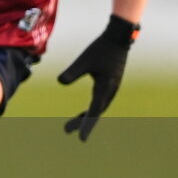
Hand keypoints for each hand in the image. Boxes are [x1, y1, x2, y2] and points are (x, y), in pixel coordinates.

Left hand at [58, 14, 139, 141]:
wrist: (117, 38)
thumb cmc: (101, 48)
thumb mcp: (84, 60)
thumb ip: (73, 72)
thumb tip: (60, 82)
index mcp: (105, 88)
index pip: (95, 112)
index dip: (86, 125)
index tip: (80, 139)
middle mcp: (110, 91)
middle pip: (96, 112)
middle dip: (83, 122)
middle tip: (67, 130)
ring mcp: (112, 87)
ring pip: (99, 107)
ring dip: (87, 116)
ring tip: (73, 124)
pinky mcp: (111, 83)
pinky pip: (101, 101)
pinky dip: (93, 108)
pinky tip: (86, 110)